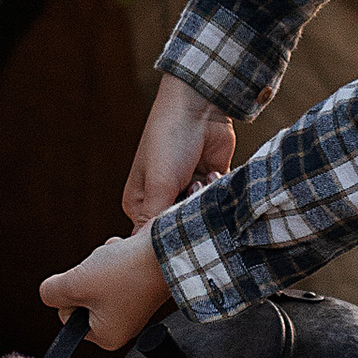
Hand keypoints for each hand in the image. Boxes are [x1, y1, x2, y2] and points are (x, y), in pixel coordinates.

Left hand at [38, 222, 171, 353]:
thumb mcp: (74, 284)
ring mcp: (132, 304)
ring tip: (117, 262)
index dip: (71, 295)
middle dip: (87, 277)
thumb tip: (49, 293)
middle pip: (82, 295)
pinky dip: (116, 257)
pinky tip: (127, 255)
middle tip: (104, 272)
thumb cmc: (125, 272)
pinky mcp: (141, 285)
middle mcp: (122, 326)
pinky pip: (114, 269)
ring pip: (96, 279)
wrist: (167, 250)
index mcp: (107, 337)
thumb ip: (51, 292)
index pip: (67, 317)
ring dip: (101, 263)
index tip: (88, 286)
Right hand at [123, 73, 235, 226]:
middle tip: (189, 194)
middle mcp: (162, 197)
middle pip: (179, 226)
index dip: (166, 235)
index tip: (178, 229)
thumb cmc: (169, 141)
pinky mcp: (210, 181)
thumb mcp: (159, 184)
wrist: (199, 106)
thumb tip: (147, 252)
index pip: (151, 235)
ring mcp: (187, 189)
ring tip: (199, 178)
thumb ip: (155, 220)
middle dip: (188, 214)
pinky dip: (217, 189)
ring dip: (204, 199)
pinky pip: (216, 200)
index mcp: (140, 201)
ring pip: (200, 214)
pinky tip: (211, 172)